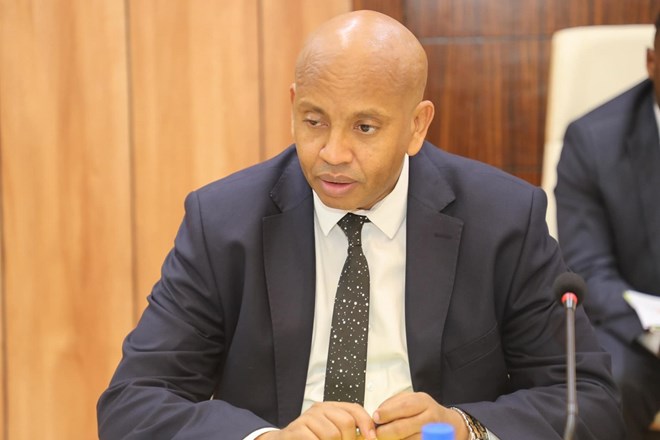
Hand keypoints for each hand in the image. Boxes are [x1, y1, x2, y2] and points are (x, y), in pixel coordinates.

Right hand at [258, 401, 375, 439]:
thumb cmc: (308, 439)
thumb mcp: (329, 433)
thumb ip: (346, 432)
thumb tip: (369, 438)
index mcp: (330, 408)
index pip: (354, 409)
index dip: (367, 425)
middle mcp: (318, 409)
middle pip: (346, 422)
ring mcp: (306, 418)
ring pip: (333, 435)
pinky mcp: (296, 431)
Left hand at [372, 392, 468, 439]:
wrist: (449, 423)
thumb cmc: (425, 411)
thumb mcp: (412, 400)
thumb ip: (394, 404)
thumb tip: (377, 414)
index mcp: (423, 401)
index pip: (403, 407)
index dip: (387, 413)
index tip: (375, 417)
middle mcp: (430, 417)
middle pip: (403, 427)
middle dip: (386, 431)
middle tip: (377, 433)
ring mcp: (433, 433)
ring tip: (386, 437)